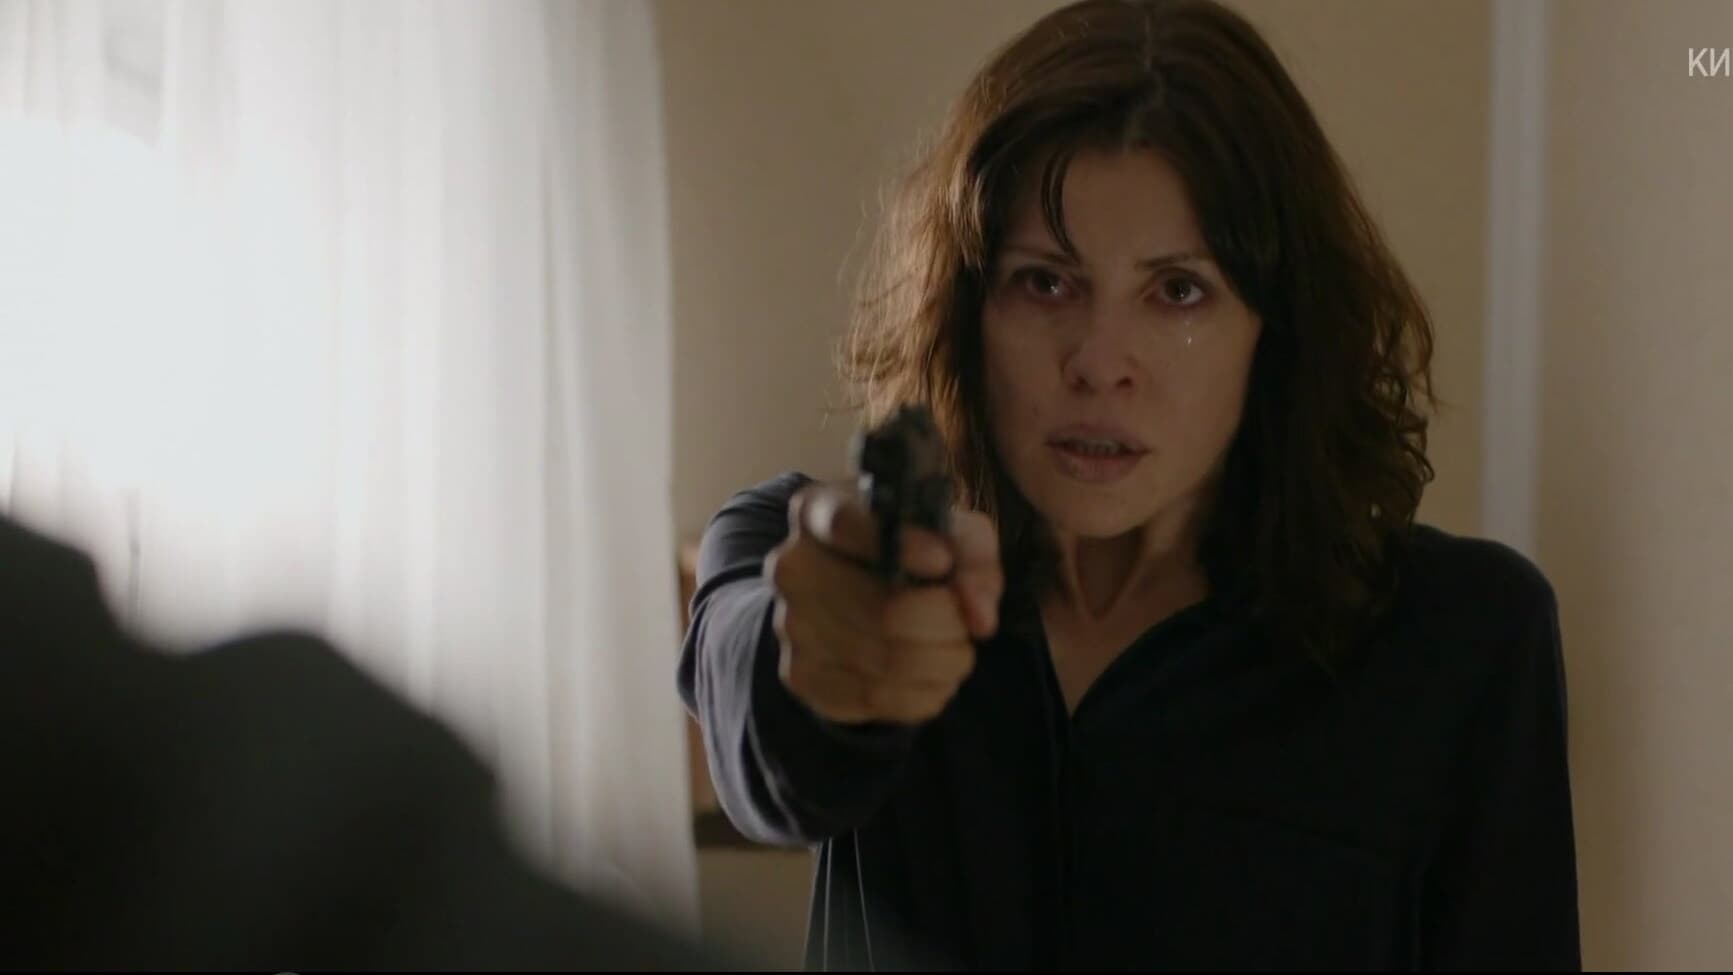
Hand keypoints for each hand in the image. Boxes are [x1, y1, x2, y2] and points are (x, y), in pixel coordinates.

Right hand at [763, 481, 1002, 724]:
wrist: (859, 594)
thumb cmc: (913, 552)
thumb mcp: (951, 532)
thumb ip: (974, 558)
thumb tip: (979, 617)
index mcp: (817, 510)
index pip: (848, 524)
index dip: (905, 547)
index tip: (943, 562)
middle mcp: (793, 565)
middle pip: (886, 611)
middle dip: (946, 625)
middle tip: (965, 625)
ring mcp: (790, 623)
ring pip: (887, 662)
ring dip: (942, 663)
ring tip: (955, 651)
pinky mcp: (800, 674)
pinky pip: (875, 698)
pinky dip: (922, 694)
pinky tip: (932, 677)